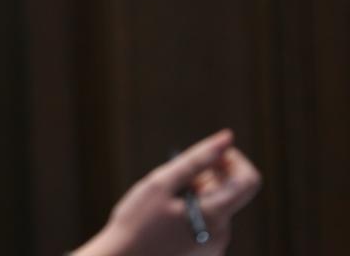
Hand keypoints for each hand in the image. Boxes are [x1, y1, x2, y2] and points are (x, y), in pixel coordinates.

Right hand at [72, 129, 260, 255]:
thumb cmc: (136, 223)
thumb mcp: (161, 184)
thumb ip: (197, 159)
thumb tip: (226, 139)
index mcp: (215, 216)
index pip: (248, 180)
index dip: (233, 160)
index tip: (208, 156)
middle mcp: (222, 235)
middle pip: (227, 192)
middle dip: (205, 176)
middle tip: (172, 177)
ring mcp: (213, 247)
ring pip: (214, 206)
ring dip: (194, 193)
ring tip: (163, 200)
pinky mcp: (202, 253)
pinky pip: (205, 222)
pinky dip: (190, 210)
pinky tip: (164, 216)